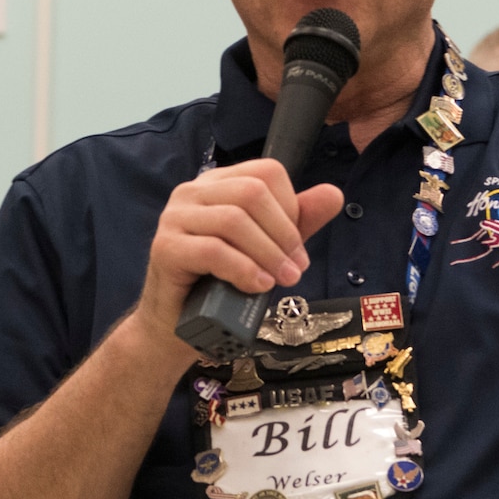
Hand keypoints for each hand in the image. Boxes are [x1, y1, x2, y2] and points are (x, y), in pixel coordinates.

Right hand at [136, 161, 344, 342]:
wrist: (178, 325)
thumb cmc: (222, 284)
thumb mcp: (268, 248)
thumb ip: (298, 221)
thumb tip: (334, 194)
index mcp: (219, 184)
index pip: (266, 173)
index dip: (290, 208)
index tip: (296, 247)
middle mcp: (193, 192)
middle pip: (252, 192)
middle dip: (283, 234)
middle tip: (294, 270)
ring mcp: (174, 217)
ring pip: (234, 220)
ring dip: (267, 255)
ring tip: (278, 281)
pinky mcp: (164, 248)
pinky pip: (213, 251)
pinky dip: (243, 270)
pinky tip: (257, 286)